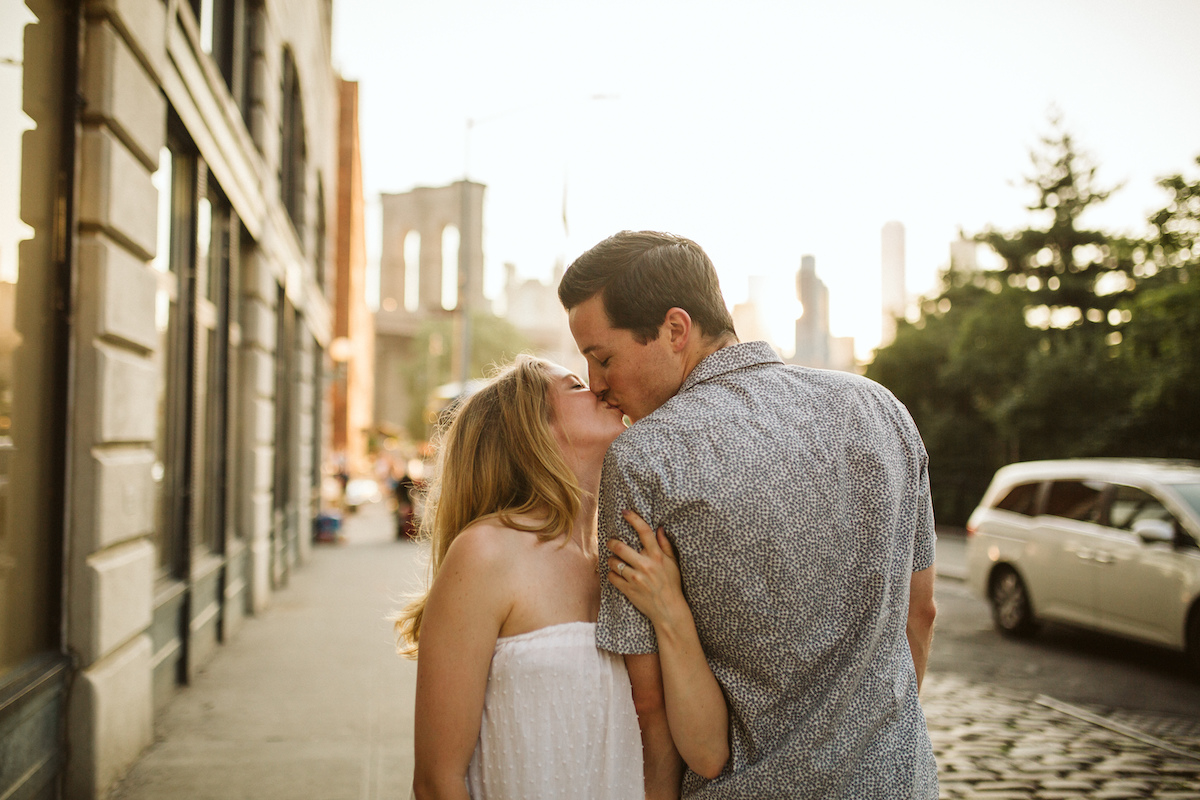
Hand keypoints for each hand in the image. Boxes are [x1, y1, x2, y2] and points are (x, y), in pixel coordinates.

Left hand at [608, 510, 686, 627]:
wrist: (668, 609)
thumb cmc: (672, 585)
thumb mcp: (673, 564)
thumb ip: (665, 545)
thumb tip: (660, 528)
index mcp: (657, 556)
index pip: (644, 532)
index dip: (633, 519)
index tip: (625, 512)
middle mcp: (645, 565)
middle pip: (621, 547)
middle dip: (612, 543)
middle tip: (611, 542)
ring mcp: (635, 578)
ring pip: (613, 562)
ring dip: (611, 560)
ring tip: (614, 561)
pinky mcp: (628, 590)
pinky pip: (612, 577)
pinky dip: (611, 574)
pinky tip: (616, 574)